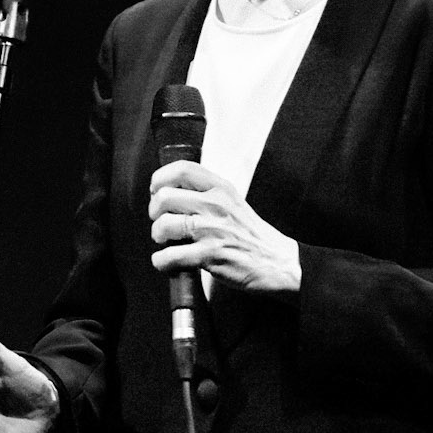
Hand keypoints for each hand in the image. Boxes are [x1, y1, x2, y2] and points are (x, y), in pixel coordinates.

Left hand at [149, 160, 300, 296]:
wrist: (277, 262)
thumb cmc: (251, 235)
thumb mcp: (233, 202)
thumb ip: (206, 194)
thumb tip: (169, 194)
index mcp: (221, 188)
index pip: (182, 169)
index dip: (160, 179)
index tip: (157, 191)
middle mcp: (215, 205)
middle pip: (164, 197)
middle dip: (155, 213)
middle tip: (163, 223)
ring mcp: (212, 230)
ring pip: (163, 226)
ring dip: (158, 237)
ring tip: (167, 243)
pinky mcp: (210, 255)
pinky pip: (169, 256)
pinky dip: (162, 262)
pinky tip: (169, 262)